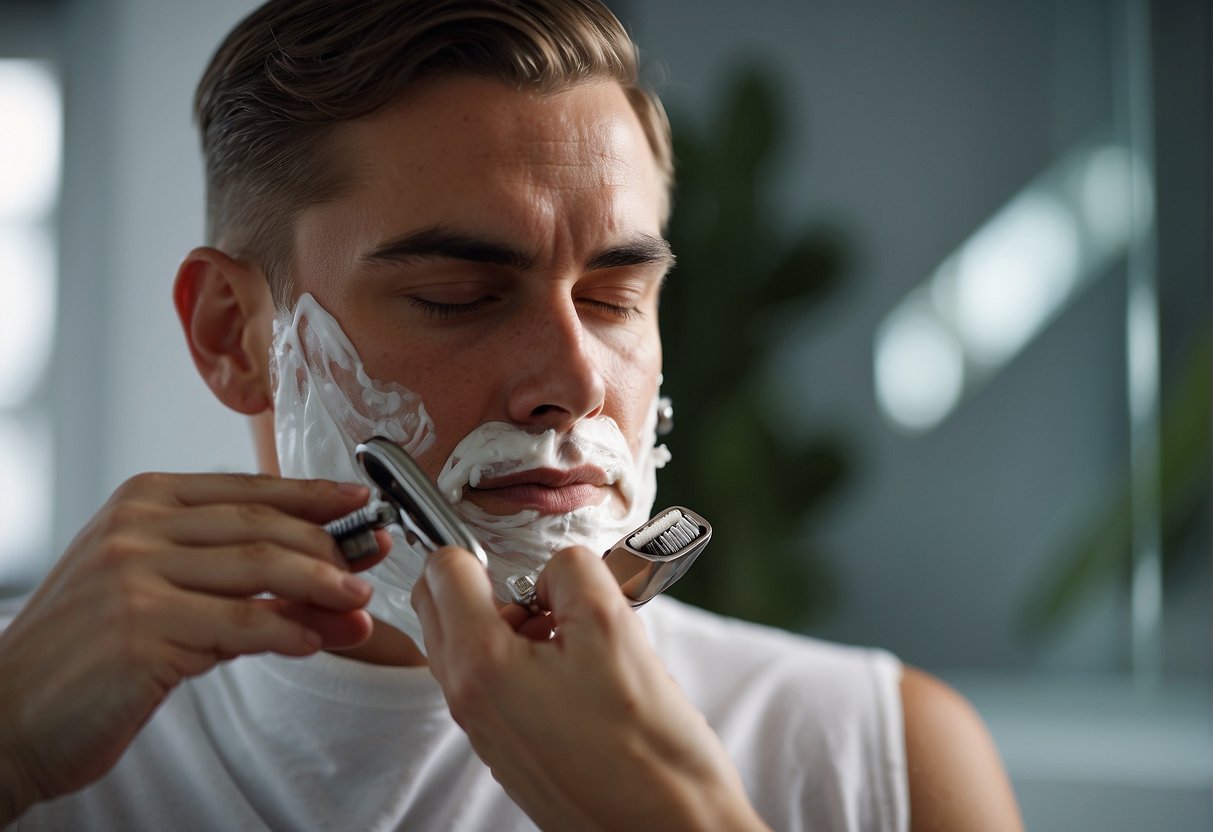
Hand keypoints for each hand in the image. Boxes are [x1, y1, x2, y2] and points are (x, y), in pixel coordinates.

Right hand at [0, 472, 389, 821]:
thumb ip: (245, 588)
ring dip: (322, 585)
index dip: (313, 496)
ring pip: (258, 569)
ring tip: (360, 601)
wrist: (7, 714)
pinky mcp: (140, 629)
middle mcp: (138, 528)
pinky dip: (287, 632)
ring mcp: (135, 575)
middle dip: (330, 544)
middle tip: (373, 562)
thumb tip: (340, 589)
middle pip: (262, 526)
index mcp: (143, 502)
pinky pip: (239, 626)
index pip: (248, 490)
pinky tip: (315, 641)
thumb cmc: (90, 652)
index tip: (361, 504)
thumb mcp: (163, 596)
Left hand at [411, 546, 769, 831]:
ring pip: (473, 642)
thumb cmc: (645, 749)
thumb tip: (555, 569)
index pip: (443, 569)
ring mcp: (487, 728)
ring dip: (514, 620)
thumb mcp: (611, 627)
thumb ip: (572, 572)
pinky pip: (499, 680)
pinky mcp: (513, 747)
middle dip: (489, 582)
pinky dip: (528, 658)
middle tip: (550, 591)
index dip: (486, 547)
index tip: (525, 554)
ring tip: (575, 630)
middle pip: (444, 605)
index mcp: (479, 664)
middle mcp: (469, 699)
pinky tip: (583, 669)